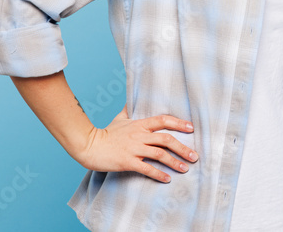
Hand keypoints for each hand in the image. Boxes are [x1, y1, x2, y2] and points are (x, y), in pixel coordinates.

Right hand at [77, 106, 197, 182]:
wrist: (88, 145)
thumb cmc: (104, 133)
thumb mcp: (119, 119)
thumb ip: (128, 112)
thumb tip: (131, 102)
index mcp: (139, 124)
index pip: (163, 120)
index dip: (179, 123)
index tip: (192, 128)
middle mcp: (139, 135)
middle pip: (166, 139)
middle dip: (183, 148)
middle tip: (195, 156)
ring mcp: (134, 149)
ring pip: (160, 154)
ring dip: (175, 162)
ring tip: (185, 169)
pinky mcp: (127, 162)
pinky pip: (146, 168)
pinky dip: (158, 174)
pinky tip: (167, 179)